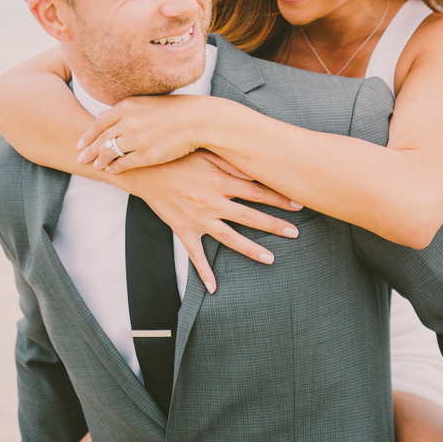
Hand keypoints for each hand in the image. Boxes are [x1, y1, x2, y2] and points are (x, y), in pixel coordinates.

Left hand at [76, 94, 207, 171]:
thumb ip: (124, 110)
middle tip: (80, 157)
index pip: (99, 122)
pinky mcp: (146, 155)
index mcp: (127, 106)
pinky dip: (114, 167)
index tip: (81, 142)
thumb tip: (102, 113)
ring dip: (100, 160)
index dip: (88, 134)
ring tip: (96, 165)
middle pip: (101, 139)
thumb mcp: (146, 102)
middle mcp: (128, 122)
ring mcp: (136, 139)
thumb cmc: (175, 109)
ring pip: (109, 152)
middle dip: (89, 149)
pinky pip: (123, 164)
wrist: (197, 120)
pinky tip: (111, 169)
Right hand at [120, 150, 302, 292]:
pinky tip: (214, 288)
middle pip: (250, 216)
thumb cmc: (177, 157)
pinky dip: (204, 273)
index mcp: (220, 182)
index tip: (298, 203)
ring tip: (270, 258)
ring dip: (251, 249)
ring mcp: (198, 219)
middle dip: (274, 225)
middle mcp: (212, 203)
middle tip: (295, 233)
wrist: (144, 170)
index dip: (279, 198)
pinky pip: (195, 255)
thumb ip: (231, 163)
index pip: (257, 192)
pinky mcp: (183, 230)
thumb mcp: (206, 154)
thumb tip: (257, 168)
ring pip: (230, 238)